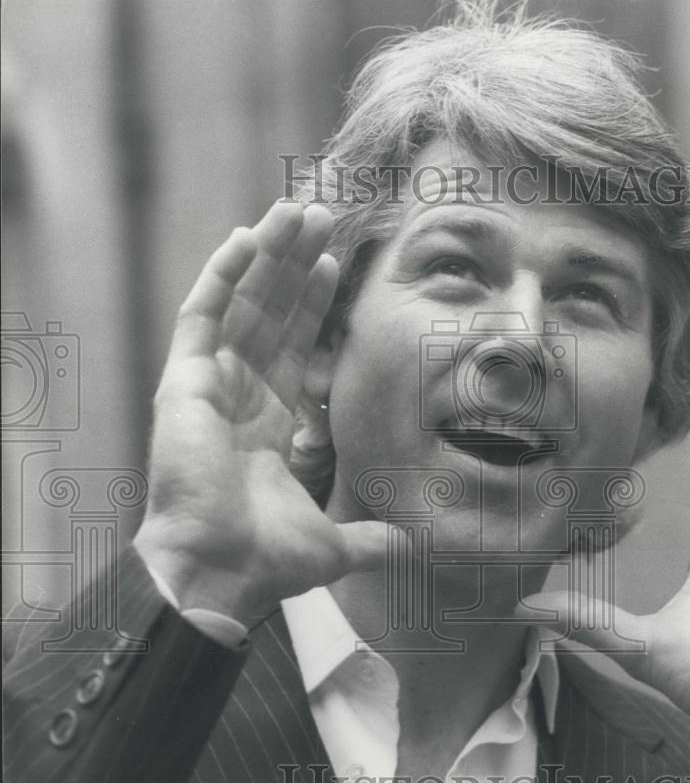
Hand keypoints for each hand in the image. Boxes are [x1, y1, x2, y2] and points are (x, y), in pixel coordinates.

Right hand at [133, 201, 387, 627]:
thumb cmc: (266, 560)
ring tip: (295, 210)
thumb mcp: (335, 545)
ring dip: (268, 255)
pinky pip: (202, 314)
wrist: (219, 572)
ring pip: (243, 301)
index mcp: (274, 422)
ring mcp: (211, 383)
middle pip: (273, 313)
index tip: (339, 266)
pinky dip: (222, 275)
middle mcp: (242, 394)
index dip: (316, 306)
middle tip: (321, 216)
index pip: (299, 346)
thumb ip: (372, 538)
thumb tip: (412, 546)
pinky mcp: (184, 380)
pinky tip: (246, 237)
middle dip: (297, 265)